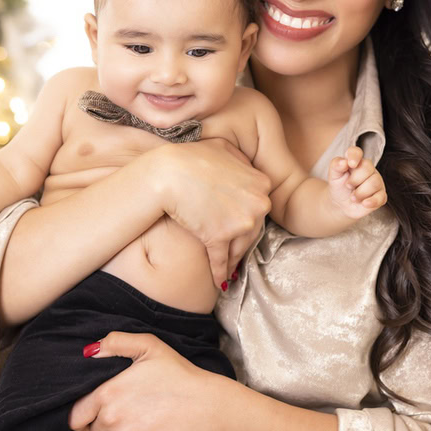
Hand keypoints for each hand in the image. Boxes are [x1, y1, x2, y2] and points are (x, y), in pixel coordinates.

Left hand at [68, 331, 223, 430]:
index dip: (85, 413)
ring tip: (139, 426)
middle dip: (107, 423)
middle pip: (94, 430)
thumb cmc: (179, 374)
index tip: (97, 412)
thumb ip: (116, 342)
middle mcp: (111, 419)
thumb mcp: (149, 345)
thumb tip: (90, 351)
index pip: (77, 414)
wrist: (207, 405)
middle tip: (130, 413)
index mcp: (107, 392)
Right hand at [149, 139, 270, 289]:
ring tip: (228, 269)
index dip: (248, 217)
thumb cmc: (191, 157)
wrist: (168, 172)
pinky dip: (220, 272)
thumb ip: (240, 158)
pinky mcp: (219, 238)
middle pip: (252, 230)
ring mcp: (239, 223)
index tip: (241, 225)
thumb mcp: (224, 147)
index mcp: (262, 183)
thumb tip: (244, 165)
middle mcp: (258, 204)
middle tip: (235, 252)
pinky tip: (219, 282)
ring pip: (239, 247)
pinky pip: (222, 260)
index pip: (259, 206)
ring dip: (233, 260)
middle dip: (242, 242)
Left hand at [327, 145, 386, 218]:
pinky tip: (364, 203)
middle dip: (355, 179)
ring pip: (374, 182)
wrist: (341, 204)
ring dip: (360, 192)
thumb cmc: (339, 187)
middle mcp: (368, 169)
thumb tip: (343, 162)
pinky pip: (381, 197)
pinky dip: (372, 201)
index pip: (356, 152)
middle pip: (367, 167)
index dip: (354, 156)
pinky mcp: (381, 196)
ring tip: (353, 197)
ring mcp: (377, 182)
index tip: (350, 164)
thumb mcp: (333, 176)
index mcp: (355, 161)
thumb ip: (336, 166)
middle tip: (348, 186)